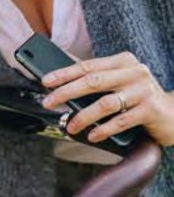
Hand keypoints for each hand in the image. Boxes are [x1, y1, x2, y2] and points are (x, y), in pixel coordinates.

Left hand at [41, 51, 173, 146]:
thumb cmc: (138, 98)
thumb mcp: (119, 83)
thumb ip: (97, 80)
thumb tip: (60, 84)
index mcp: (124, 61)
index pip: (88, 66)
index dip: (65, 74)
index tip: (45, 82)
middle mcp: (135, 72)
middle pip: (93, 82)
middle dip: (67, 92)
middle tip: (48, 102)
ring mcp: (144, 91)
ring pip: (105, 103)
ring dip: (83, 116)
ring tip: (70, 126)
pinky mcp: (151, 110)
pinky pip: (121, 121)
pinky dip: (103, 129)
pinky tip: (92, 135)